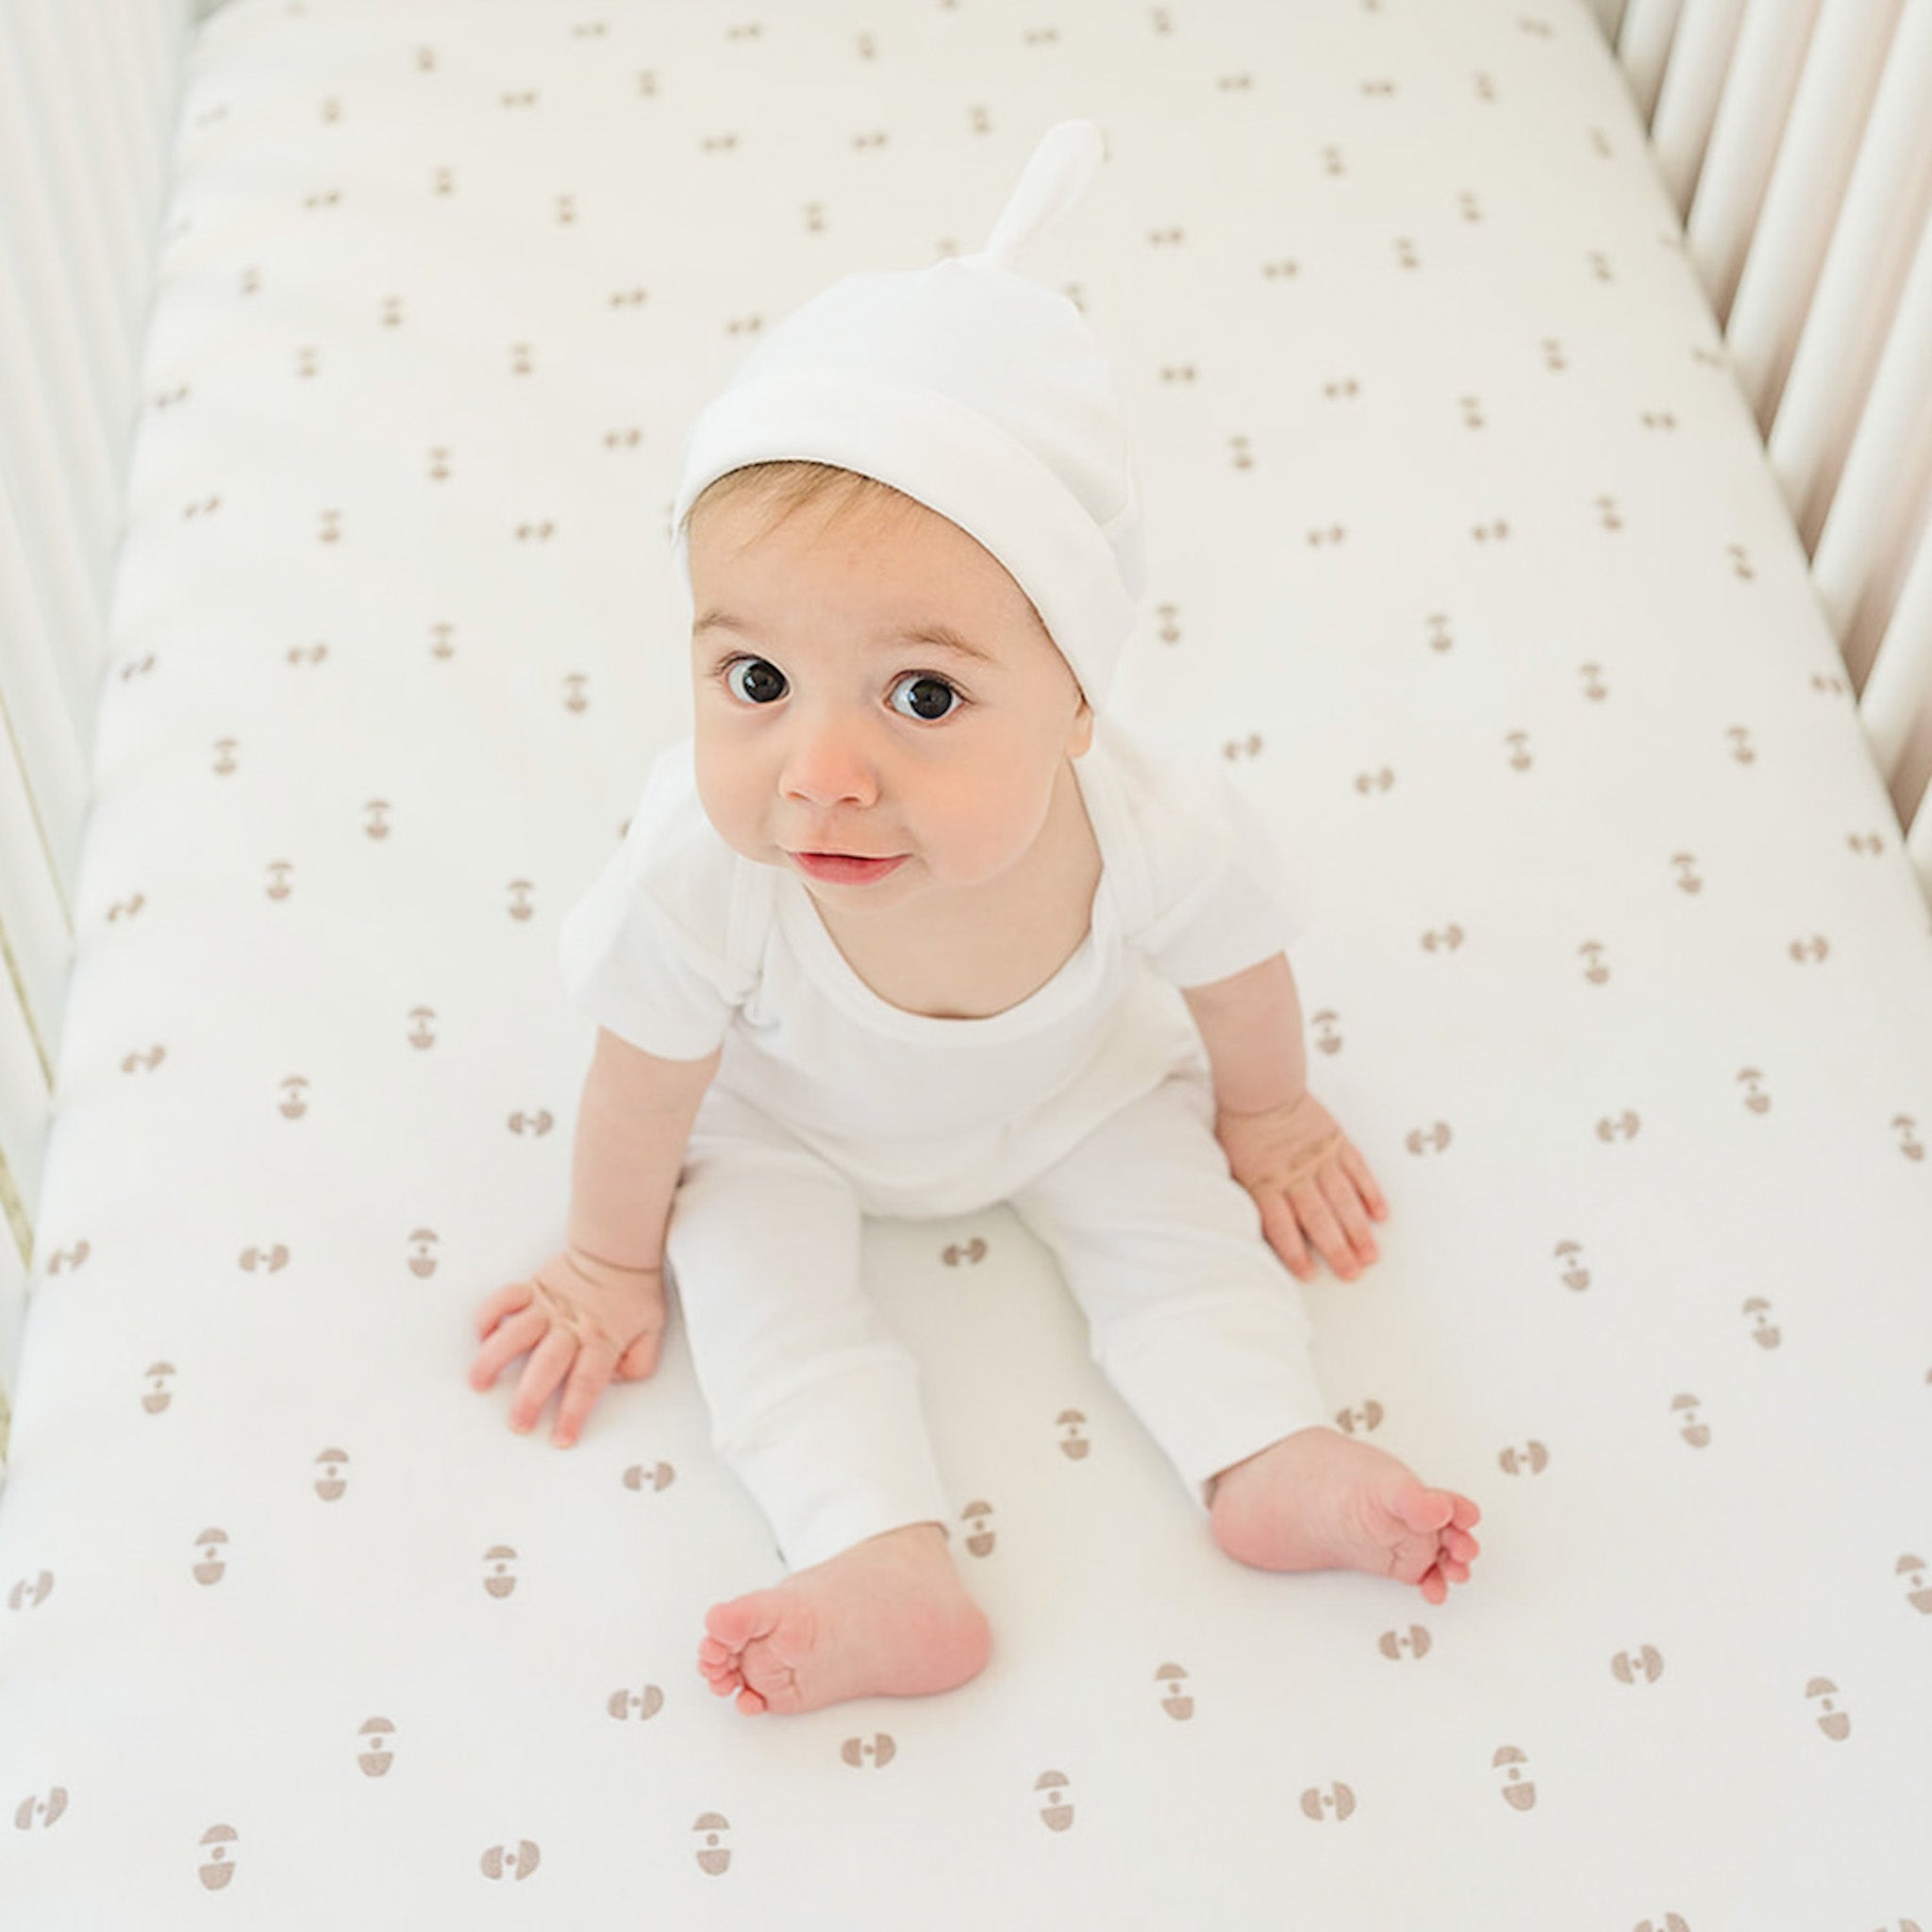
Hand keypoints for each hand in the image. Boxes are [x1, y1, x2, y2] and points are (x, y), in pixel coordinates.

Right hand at [469, 1246, 668, 1446]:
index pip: (587, 1383)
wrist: (619, 1248)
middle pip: (547, 1366)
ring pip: (516, 1333)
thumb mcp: (652, 1331)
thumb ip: (639, 1362)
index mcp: (601, 1340)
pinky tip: (482, 1335)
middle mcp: (571, 1326)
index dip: (573, 1413)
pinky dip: (489, 1315)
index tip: (561, 1438)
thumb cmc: (634, 1291)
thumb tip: (619, 1382)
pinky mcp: (532, 1289)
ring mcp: (548, 1306)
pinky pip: (505, 1299)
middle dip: (530, 1398)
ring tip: (478, 1381)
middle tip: (517, 1423)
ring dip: (495, 1358)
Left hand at [1213, 1089, 1388, 1282]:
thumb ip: (1249, 1197)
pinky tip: (1379, 1215)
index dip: (1296, 1253)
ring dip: (1358, 1230)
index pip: (1282, 1226)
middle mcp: (1295, 1175)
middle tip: (1352, 1274)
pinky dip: (1370, 1193)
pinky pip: (1358, 1171)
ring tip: (1370, 1256)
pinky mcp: (1336, 1143)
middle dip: (1337, 1250)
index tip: (1310, 1274)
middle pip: (1318, 1219)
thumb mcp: (1231, 1166)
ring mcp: (1319, 1159)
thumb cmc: (1241, 1127)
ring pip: (1343, 1200)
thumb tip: (1255, 1229)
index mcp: (1265, 1183)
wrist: (1261, 1086)